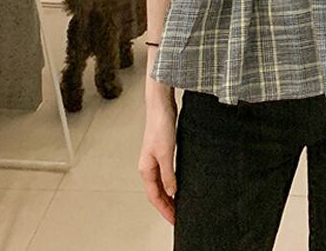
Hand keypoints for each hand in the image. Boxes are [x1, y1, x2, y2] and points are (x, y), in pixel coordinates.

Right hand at [139, 96, 177, 224]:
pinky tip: (179, 184)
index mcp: (146, 168)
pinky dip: (171, 183)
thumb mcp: (166, 154)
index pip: (154, 196)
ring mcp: (155, 159)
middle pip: (157, 192)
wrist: (161, 106)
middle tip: (178, 217)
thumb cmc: (160, 125)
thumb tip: (172, 192)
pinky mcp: (163, 151)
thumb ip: (168, 175)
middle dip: (166, 206)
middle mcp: (148, 166)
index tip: (174, 220)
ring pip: (161, 183)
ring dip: (169, 195)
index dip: (164, 210)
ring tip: (179, 205)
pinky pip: (166, 173)